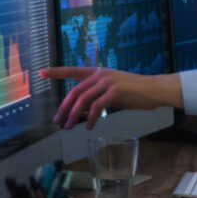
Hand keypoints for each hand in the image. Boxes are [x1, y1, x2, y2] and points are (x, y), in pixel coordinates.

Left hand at [39, 67, 182, 129]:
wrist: (154, 90)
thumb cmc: (135, 92)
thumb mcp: (113, 91)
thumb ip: (97, 96)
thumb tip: (82, 111)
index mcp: (98, 72)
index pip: (72, 70)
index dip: (56, 72)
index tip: (42, 73)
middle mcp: (100, 74)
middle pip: (75, 92)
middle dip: (64, 108)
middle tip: (58, 121)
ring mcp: (107, 82)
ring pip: (83, 100)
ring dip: (74, 116)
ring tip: (69, 127)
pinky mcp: (115, 92)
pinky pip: (97, 107)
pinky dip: (91, 118)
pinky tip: (90, 127)